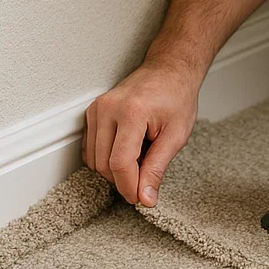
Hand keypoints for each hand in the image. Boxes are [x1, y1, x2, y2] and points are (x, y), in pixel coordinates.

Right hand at [81, 58, 200, 207]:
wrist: (170, 70)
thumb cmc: (177, 97)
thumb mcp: (176, 135)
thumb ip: (157, 168)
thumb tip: (145, 198)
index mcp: (132, 112)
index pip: (120, 163)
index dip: (129, 187)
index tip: (141, 199)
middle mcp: (108, 108)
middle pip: (103, 165)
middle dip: (124, 179)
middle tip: (147, 174)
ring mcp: (96, 108)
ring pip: (93, 160)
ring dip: (114, 169)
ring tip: (141, 155)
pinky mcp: (92, 112)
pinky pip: (90, 149)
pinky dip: (107, 158)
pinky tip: (128, 149)